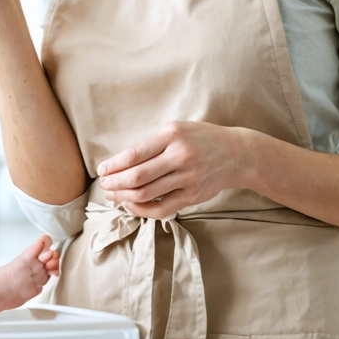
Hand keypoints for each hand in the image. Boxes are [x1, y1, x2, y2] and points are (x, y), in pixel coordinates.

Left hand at [97, 121, 253, 219]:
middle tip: (103, 185)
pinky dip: (141, 209)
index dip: (113, 165)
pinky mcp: (192, 196)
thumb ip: (152, 144)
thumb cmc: (201, 138)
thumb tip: (120, 163)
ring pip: (146, 195)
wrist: (236, 154)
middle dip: (114, 183)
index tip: (101, 169)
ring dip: (123, 197)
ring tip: (113, 195)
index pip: (134, 154)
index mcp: (172, 135)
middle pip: (137, 177)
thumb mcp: (177, 129)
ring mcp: (187, 179)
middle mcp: (179, 156)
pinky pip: (161, 209)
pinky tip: (131, 204)